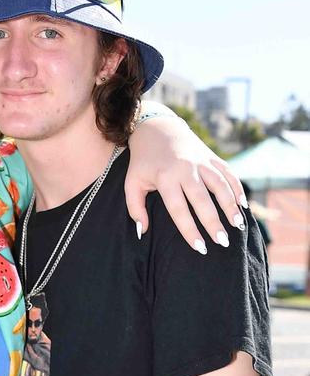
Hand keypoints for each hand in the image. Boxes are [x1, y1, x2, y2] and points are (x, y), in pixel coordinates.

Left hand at [125, 116, 246, 249]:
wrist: (157, 128)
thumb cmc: (143, 162)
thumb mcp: (132, 183)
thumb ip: (135, 208)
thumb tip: (142, 232)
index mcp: (165, 178)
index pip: (179, 210)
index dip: (190, 230)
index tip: (200, 248)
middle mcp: (185, 169)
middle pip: (203, 200)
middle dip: (214, 222)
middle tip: (223, 242)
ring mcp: (201, 161)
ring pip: (220, 185)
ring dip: (231, 206)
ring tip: (237, 225)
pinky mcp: (211, 156)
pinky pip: (228, 173)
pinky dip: (237, 187)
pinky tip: (243, 204)